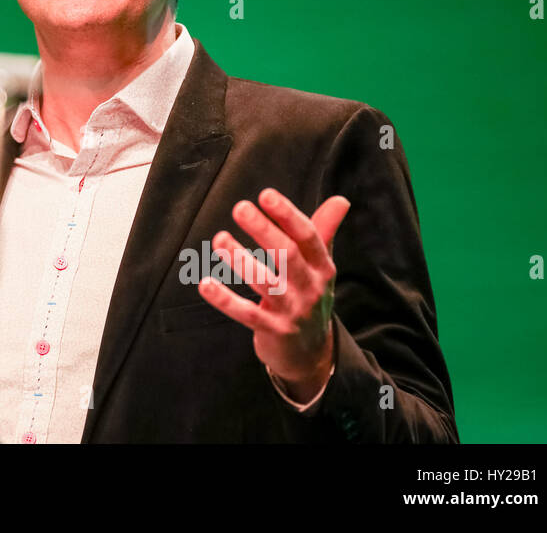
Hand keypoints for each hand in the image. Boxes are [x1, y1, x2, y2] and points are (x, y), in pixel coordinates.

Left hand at [196, 188, 349, 402]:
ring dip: (242, 260)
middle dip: (264, 231)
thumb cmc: (309, 294)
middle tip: (240, 208)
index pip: (308, 237)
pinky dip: (225, 300)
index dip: (288, 215)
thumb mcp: (320, 265)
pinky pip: (247, 314)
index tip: (266, 194)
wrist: (311, 352)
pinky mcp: (273, 331)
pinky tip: (205, 284)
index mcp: (322, 267)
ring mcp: (293, 311)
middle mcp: (311, 288)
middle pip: (288, 256)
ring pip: (267, 284)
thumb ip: (324, 231)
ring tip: (218, 239)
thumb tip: (341, 199)